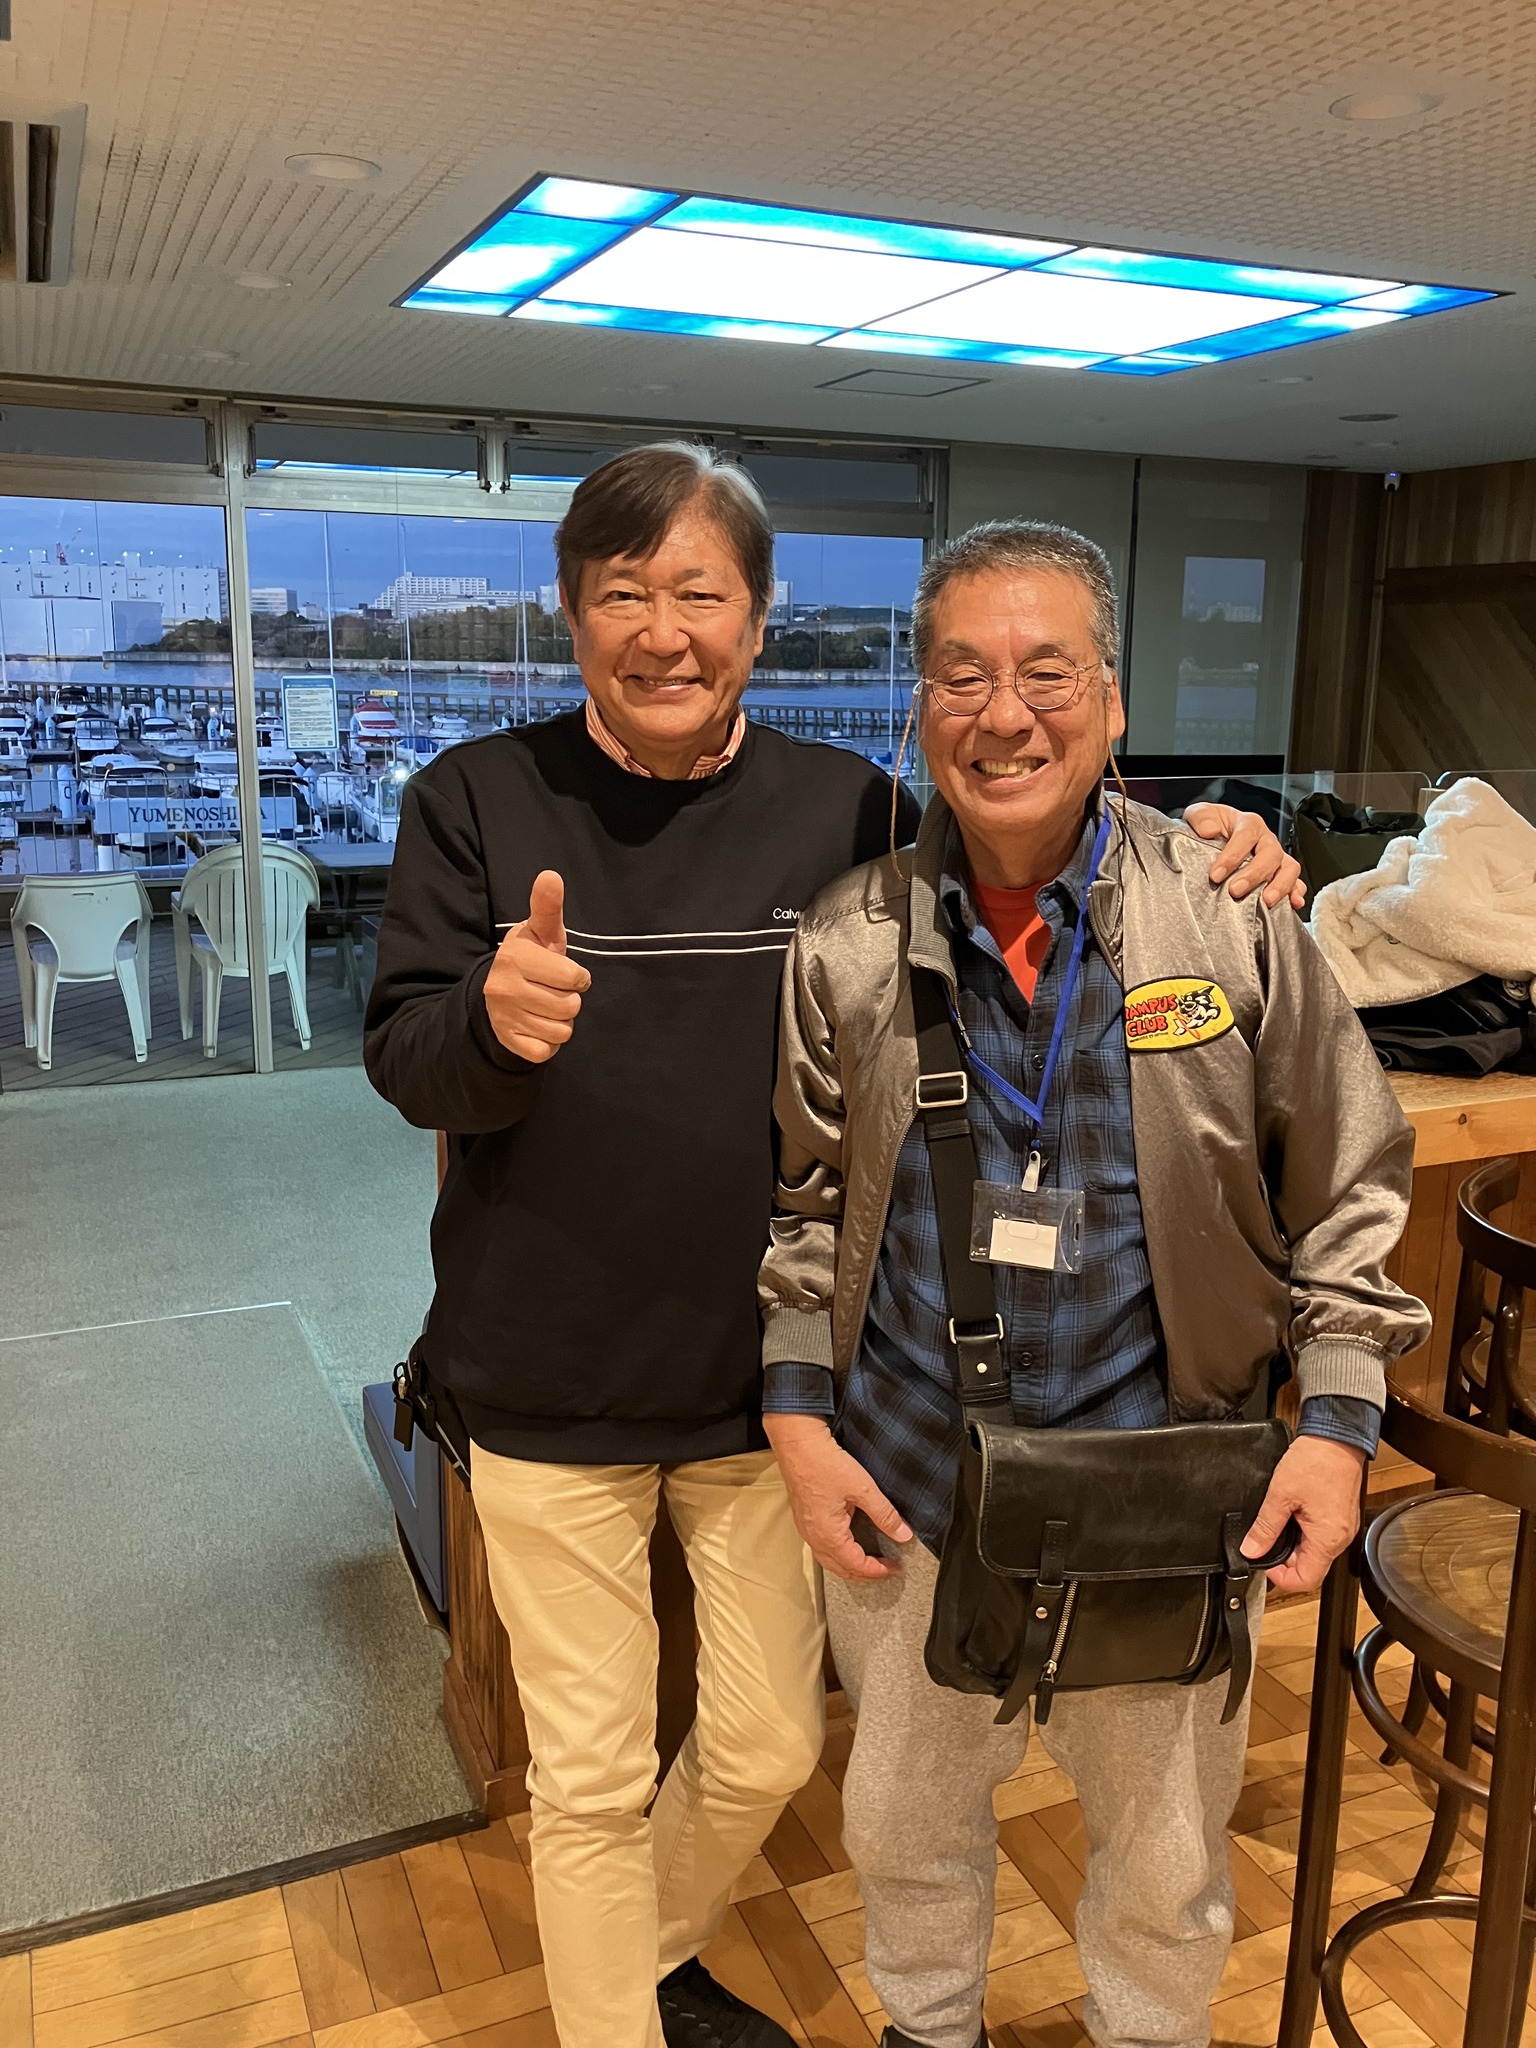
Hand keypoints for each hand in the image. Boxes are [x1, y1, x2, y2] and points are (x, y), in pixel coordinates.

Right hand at [484, 870, 590, 1062]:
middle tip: (552, 991)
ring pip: (561, 1031)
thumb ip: (547, 906)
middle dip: (569, 1000)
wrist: (497, 993)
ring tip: (545, 1007)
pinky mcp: (506, 1041)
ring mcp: (502, 1016)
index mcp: (515, 957)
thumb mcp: (540, 931)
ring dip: (561, 1022)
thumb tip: (551, 875)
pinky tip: (538, 1025)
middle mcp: (503, 987)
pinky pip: (546, 1051)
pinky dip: (549, 1042)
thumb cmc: (531, 958)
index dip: (577, 977)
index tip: (564, 973)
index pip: (574, 978)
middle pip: (570, 1007)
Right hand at [764, 1413, 912, 1580]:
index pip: (856, 1565)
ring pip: (828, 1559)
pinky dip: (837, 1553)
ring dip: (849, 1565)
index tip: (894, 1567)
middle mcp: (813, 1537)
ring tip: (868, 1561)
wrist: (798, 1444)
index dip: (877, 1570)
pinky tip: (847, 1543)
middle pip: (840, 1569)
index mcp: (828, 1535)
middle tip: (884, 1568)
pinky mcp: (803, 1517)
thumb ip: (885, 1514)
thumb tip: (903, 1534)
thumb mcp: (863, 1488)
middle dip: (864, 1573)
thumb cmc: (824, 1463)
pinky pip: (821, 1546)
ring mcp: (806, 1528)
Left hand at [1186, 803, 1306, 910]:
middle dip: (1254, 874)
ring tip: (1266, 901)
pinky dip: (1296, 893)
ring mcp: (1277, 858)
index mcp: (1248, 824)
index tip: (1215, 875)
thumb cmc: (1211, 825)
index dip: (1232, 856)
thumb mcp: (1199, 815)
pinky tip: (1292, 904)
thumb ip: (1200, 817)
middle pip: (1271, 854)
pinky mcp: (1281, 875)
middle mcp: (1266, 840)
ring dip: (1280, 885)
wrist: (1217, 835)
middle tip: (1235, 890)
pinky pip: (1296, 883)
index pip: (1246, 836)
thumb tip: (1208, 830)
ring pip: (1289, 868)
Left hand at [1241, 1435, 1365, 1593]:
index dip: (1281, 1578)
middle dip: (1285, 1560)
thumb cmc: (1315, 1461)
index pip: (1306, 1580)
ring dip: (1293, 1545)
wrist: (1336, 1436)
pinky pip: (1321, 1536)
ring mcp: (1343, 1528)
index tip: (1264, 1562)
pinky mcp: (1341, 1517)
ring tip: (1276, 1526)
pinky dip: (1304, 1533)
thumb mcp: (1280, 1495)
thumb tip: (1251, 1549)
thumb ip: (1265, 1527)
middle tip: (1264, 1540)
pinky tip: (1290, 1517)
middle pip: (1311, 1567)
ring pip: (1315, 1552)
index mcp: (1328, 1539)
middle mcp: (1340, 1538)